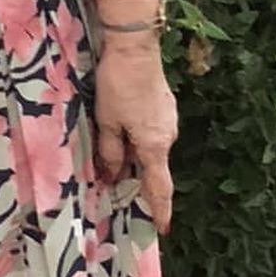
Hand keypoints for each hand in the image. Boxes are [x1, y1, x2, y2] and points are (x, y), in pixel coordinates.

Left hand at [90, 31, 176, 233]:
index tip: (162, 229)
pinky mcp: (164, 106)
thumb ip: (110, 152)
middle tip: (120, 189)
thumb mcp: (107, 122)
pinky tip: (122, 131)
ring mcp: (168, 119)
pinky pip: (152, 132)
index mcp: (154, 145)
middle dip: (138, 179)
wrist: (135, 47)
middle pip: (152, 166)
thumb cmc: (119, 86)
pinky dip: (139, 139)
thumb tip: (113, 176)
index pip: (159, 187)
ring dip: (136, 156)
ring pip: (151, 147)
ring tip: (114, 158)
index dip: (159, 209)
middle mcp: (168, 135)